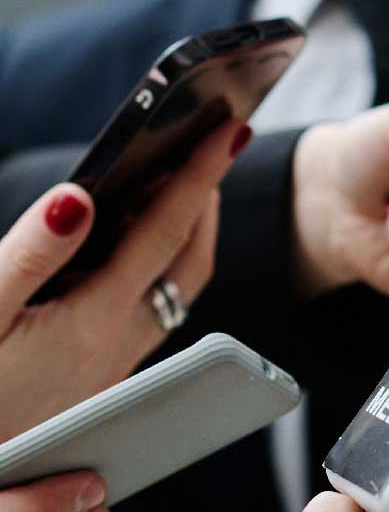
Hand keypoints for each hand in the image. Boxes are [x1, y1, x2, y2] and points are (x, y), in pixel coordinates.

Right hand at [0, 121, 242, 439]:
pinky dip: (159, 269)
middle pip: (190, 261)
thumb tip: (79, 198)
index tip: (234, 128)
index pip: (166, 232)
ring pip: (176, 291)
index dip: (201, 174)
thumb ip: (31, 253)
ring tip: (183, 191)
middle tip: (216, 149)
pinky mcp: (96, 383)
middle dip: (208, 202)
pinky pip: (152, 313)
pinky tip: (132, 257)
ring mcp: (112, 368)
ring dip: (188, 237)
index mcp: (94, 321)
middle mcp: (118, 346)